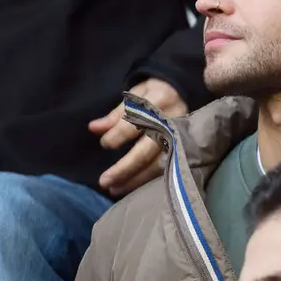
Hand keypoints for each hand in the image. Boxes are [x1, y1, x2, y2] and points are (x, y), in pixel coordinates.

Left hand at [89, 78, 187, 196]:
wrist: (186, 91)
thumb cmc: (154, 93)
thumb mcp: (135, 95)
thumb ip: (116, 114)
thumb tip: (94, 128)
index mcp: (158, 102)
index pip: (135, 123)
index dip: (117, 136)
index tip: (105, 144)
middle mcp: (171, 122)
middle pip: (147, 150)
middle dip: (125, 168)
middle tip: (105, 181)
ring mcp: (181, 138)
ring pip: (158, 164)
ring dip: (135, 179)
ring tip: (115, 189)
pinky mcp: (185, 149)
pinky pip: (167, 168)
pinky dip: (148, 179)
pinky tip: (132, 186)